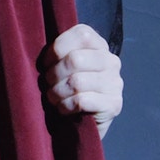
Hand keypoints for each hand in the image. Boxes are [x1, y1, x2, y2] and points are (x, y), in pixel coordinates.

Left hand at [41, 23, 122, 138]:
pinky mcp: (113, 104)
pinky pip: (81, 101)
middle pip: (75, 59)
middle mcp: (111, 61)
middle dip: (53, 74)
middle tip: (48, 84)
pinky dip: (65, 106)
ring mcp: (115, 83)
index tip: (46, 63)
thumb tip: (45, 50)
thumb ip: (60, 52)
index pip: (82, 34)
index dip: (57, 48)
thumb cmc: (67, 88)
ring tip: (53, 98)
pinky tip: (63, 109)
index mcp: (99, 45)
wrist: (81, 124)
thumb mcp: (63, 64)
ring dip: (57, 92)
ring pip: (76, 82)